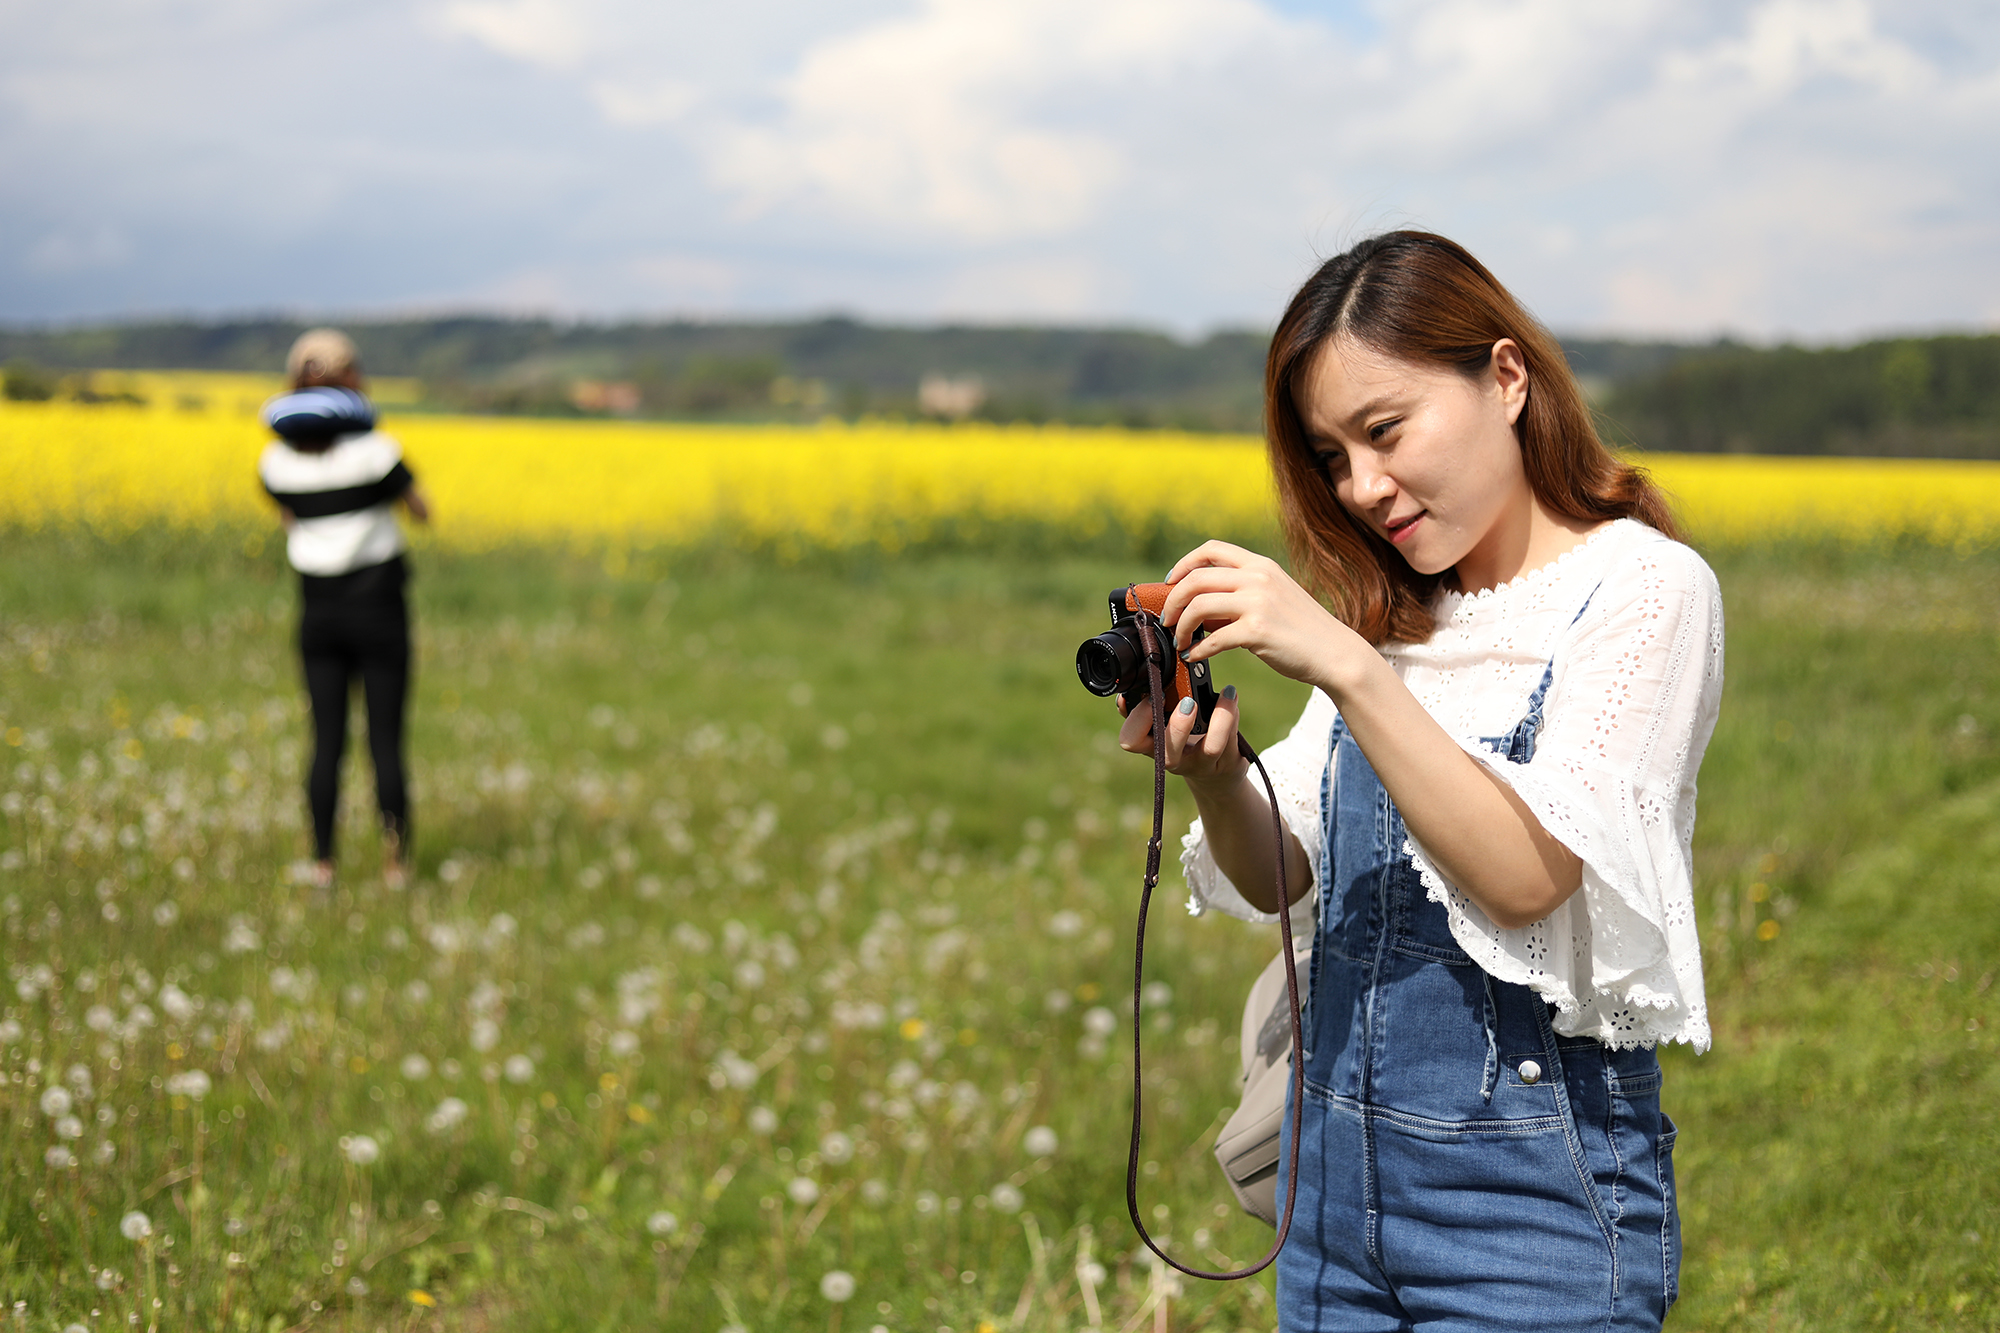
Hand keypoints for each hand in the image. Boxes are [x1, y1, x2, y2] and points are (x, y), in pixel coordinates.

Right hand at [1116, 684, 1248, 795]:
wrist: (1217, 775)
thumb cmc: (1183, 743)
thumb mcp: (1160, 729)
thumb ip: (1145, 711)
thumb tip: (1129, 693)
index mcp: (1152, 746)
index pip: (1131, 741)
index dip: (1138, 720)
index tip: (1150, 697)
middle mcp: (1174, 760)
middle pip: (1168, 754)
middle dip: (1177, 727)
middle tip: (1188, 702)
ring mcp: (1202, 764)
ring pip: (1210, 748)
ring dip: (1219, 719)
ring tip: (1226, 693)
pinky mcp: (1228, 764)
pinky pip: (1232, 741)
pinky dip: (1233, 715)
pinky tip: (1231, 697)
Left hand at [1160, 540, 1365, 695]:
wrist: (1335, 653)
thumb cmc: (1303, 630)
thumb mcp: (1274, 597)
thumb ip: (1242, 594)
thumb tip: (1201, 609)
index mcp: (1261, 565)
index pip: (1212, 549)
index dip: (1184, 563)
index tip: (1171, 582)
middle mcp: (1258, 577)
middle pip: (1196, 578)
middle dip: (1173, 600)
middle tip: (1167, 619)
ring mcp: (1258, 603)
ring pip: (1198, 606)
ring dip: (1180, 626)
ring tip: (1180, 640)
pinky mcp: (1257, 631)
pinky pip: (1212, 639)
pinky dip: (1196, 649)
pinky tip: (1194, 656)